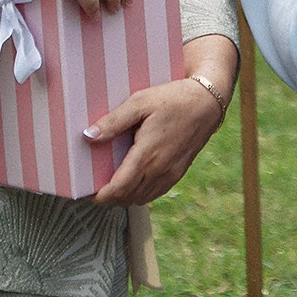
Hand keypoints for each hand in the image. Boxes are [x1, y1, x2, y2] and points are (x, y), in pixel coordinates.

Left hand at [85, 78, 222, 205]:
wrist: (208, 102)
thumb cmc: (174, 98)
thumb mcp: (141, 102)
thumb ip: (114, 121)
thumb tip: (88, 136)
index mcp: (147, 154)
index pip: (119, 188)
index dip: (100, 197)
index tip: (87, 194)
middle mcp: (160, 169)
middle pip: (127, 198)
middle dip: (109, 199)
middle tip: (94, 190)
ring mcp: (171, 173)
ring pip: (141, 198)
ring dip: (124, 197)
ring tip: (112, 187)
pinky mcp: (179, 172)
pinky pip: (155, 193)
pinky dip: (140, 194)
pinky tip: (134, 182)